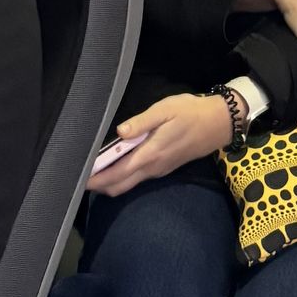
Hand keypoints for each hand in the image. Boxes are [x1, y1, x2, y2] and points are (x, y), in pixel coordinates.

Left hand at [88, 94, 231, 197]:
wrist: (219, 123)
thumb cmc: (191, 113)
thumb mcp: (165, 110)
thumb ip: (141, 122)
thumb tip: (120, 132)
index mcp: (150, 154)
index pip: (116, 174)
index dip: (95, 179)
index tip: (77, 177)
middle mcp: (152, 168)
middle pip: (119, 186)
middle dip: (98, 185)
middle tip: (78, 176)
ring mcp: (159, 170)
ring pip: (128, 184)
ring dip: (109, 182)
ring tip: (91, 170)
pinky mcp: (164, 168)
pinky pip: (137, 179)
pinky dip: (121, 177)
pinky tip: (114, 164)